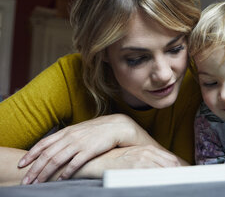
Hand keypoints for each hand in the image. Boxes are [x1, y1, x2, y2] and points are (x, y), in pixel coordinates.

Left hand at [18, 114, 153, 183]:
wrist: (117, 126)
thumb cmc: (98, 130)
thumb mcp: (80, 130)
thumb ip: (67, 137)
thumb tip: (54, 147)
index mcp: (67, 131)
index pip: (44, 143)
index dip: (31, 154)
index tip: (21, 164)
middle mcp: (70, 137)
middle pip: (47, 154)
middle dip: (35, 168)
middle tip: (27, 180)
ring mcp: (79, 143)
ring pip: (57, 159)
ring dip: (46, 173)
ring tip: (39, 183)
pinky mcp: (89, 150)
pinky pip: (74, 163)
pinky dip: (65, 172)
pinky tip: (60, 179)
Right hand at [75, 145, 180, 178]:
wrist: (100, 160)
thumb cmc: (118, 160)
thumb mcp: (136, 156)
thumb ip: (151, 161)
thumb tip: (166, 171)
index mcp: (150, 149)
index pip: (172, 160)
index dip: (180, 170)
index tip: (185, 178)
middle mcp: (147, 153)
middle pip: (171, 166)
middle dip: (178, 176)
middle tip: (181, 184)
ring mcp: (141, 159)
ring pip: (163, 171)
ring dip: (170, 180)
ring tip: (173, 188)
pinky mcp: (134, 167)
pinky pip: (151, 176)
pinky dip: (158, 182)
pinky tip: (158, 187)